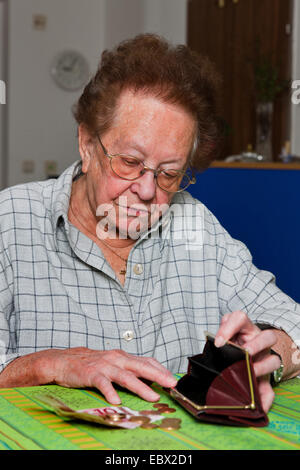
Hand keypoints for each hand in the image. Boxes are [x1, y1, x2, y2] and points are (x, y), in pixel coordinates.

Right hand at [41, 347, 176, 404]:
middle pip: (140, 366)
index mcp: (123, 356)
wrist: (65, 360)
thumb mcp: (113, 363)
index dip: (161, 369)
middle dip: (158, 375)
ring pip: (125, 376)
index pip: (146, 361)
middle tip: (171, 384)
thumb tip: (150, 379)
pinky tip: (116, 401)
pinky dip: (110, 392)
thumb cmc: (91, 363)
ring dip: (141, 387)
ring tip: (152, 396)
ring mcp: (104, 366)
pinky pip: (103, 383)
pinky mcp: (91, 374)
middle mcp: (116, 359)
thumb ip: (129, 370)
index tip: (172, 379)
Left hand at [214, 311, 280, 412]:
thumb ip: (220, 335)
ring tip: (251, 373)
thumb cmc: (229, 343)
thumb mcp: (223, 334)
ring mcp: (264, 360)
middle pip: (268, 336)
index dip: (229, 328)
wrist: (236, 354)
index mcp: (245, 329)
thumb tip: (216, 342)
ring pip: (274, 360)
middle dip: (257, 344)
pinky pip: (269, 390)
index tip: (219, 342)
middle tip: (245, 352)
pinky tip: (258, 404)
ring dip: (263, 367)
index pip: (240, 318)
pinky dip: (265, 398)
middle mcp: (258, 342)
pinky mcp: (264, 379)